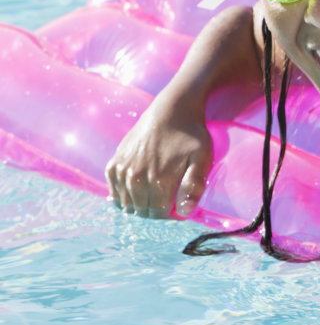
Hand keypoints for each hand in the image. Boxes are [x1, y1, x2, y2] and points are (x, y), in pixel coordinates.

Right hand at [105, 97, 212, 217]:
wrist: (171, 111)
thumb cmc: (190, 136)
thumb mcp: (202, 159)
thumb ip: (193, 186)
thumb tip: (184, 213)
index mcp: (158, 180)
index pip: (159, 213)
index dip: (171, 212)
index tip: (179, 202)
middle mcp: (136, 178)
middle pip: (143, 211)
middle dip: (156, 210)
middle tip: (168, 197)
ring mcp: (122, 171)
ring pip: (127, 204)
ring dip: (140, 204)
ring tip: (155, 194)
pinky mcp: (114, 164)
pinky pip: (114, 191)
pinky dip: (123, 195)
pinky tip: (136, 190)